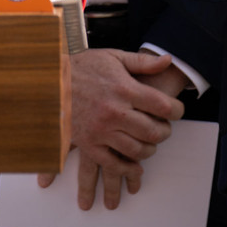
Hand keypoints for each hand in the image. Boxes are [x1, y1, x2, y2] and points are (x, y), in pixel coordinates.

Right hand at [36, 49, 184, 209]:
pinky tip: (136, 165)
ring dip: (149, 149)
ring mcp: (101, 130)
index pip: (163, 106)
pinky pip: (114, 164)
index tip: (177, 111)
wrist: (49, 81)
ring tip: (149, 142)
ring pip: (137, 150)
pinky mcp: (89, 144)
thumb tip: (168, 60)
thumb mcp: (113, 57)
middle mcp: (115, 111)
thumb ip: (142, 62)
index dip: (177, 110)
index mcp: (124, 88)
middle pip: (154, 131)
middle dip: (165, 131)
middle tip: (164, 128)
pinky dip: (129, 169)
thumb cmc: (83, 68)